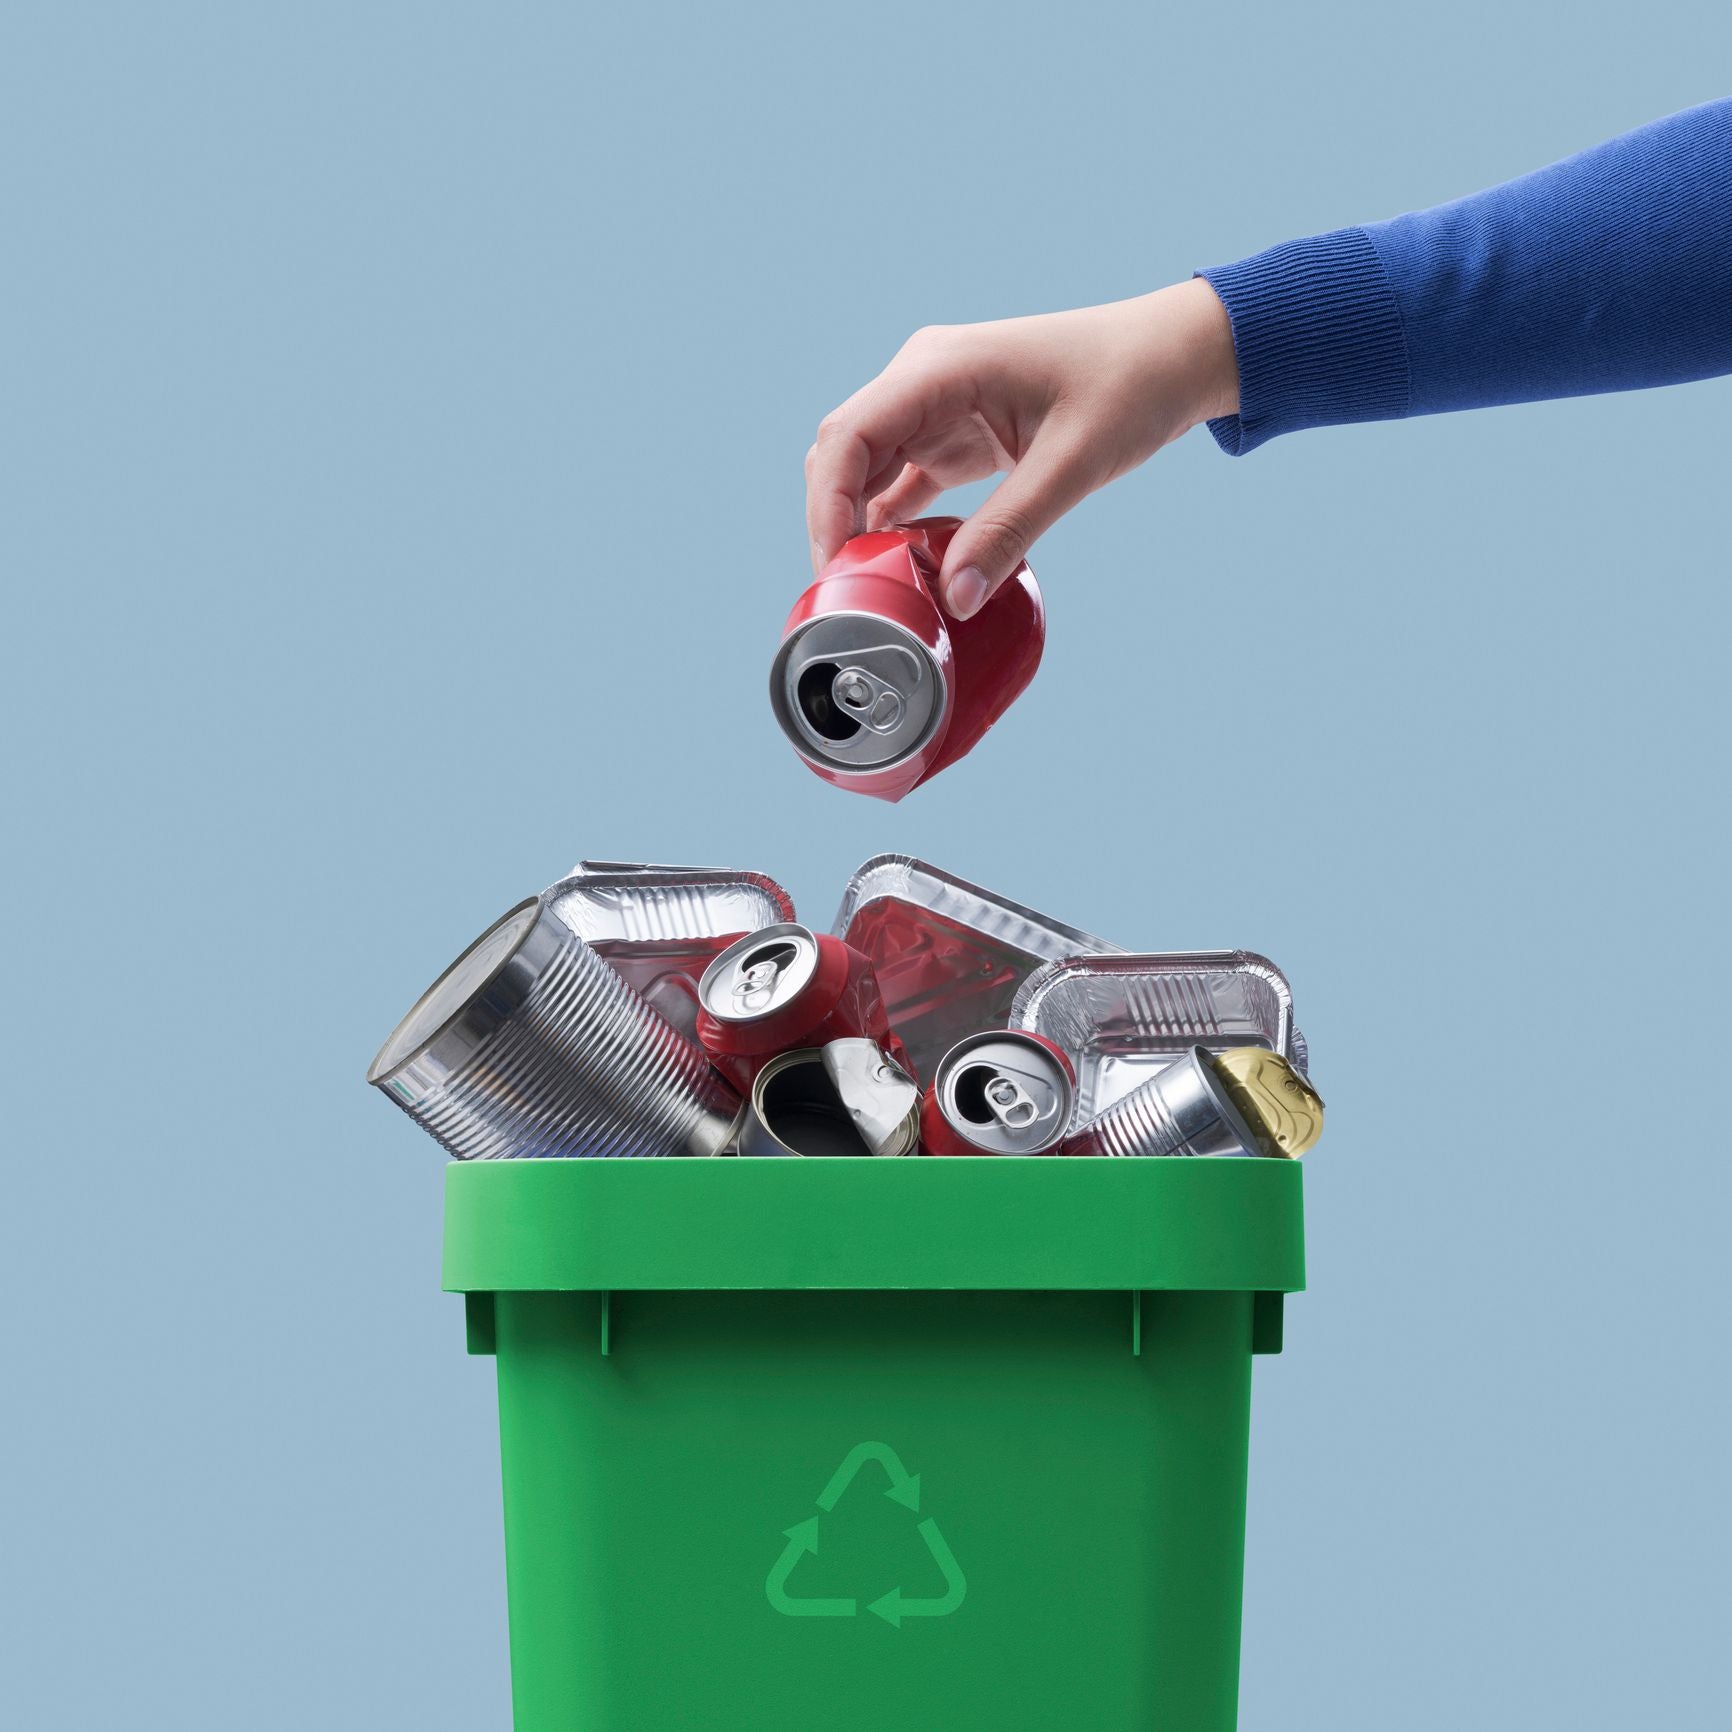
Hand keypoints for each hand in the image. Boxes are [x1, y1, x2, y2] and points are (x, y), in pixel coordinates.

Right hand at [804, 278, 1238, 617]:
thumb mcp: (1072, 464)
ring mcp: (935, 407)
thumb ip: (1010, 531)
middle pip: (843, 455)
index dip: (826, 505)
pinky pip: (899, 482)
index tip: (831, 566)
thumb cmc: (1129, 385)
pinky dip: (893, 525)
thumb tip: (956, 601)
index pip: (848, 436)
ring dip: (860, 528)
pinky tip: (903, 568)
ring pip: (864, 471)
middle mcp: (924, 380)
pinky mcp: (952, 433)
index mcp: (940, 368)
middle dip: (834, 524)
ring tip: (872, 591)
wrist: (1171, 356)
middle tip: (847, 594)